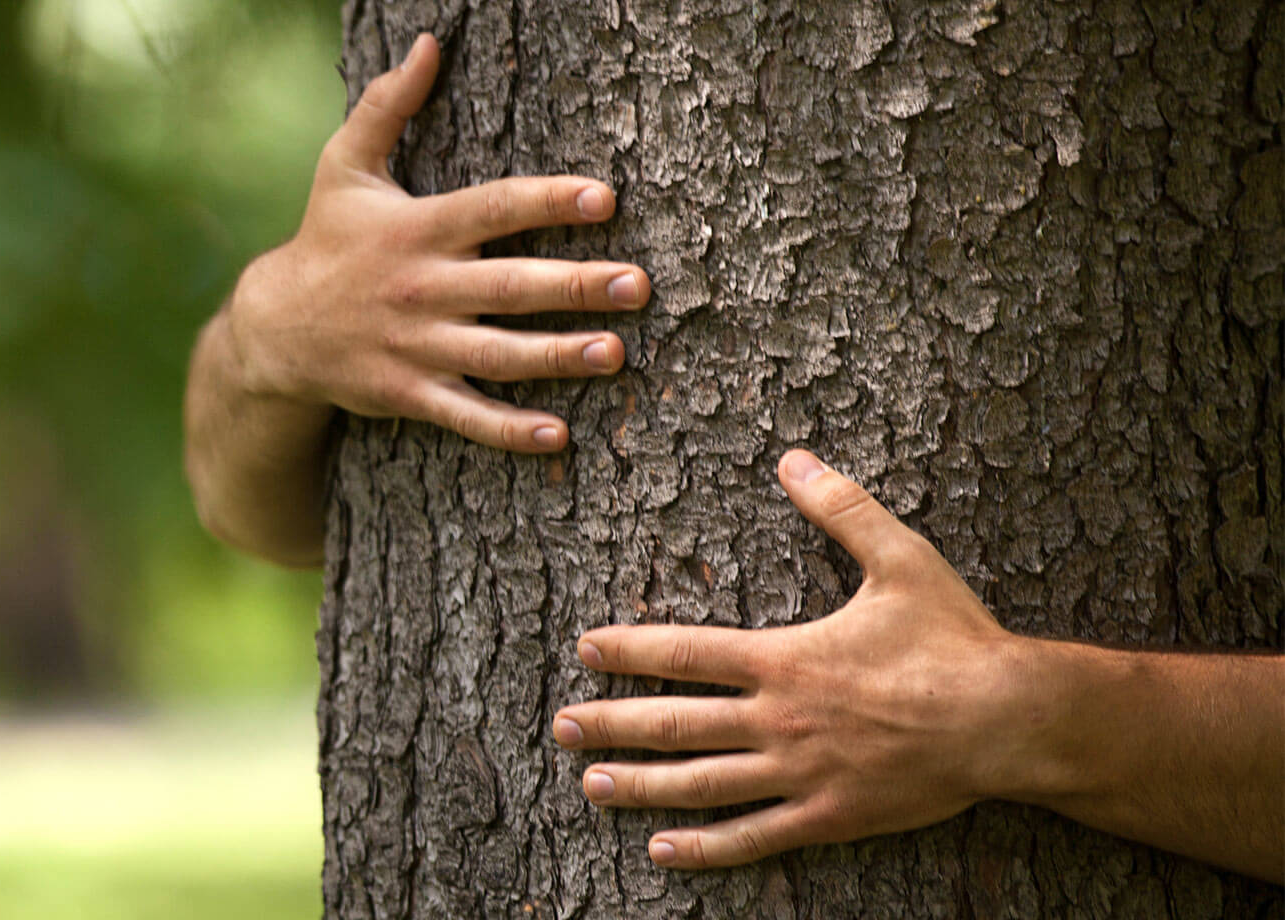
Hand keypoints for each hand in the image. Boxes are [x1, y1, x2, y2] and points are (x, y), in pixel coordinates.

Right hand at [224, 32, 649, 453]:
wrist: (274, 329)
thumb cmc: (326, 239)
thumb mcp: (343, 167)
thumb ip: (385, 106)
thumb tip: (427, 44)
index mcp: (416, 229)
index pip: (492, 209)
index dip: (548, 201)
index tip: (605, 197)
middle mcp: (421, 288)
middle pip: (510, 286)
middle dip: (576, 286)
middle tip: (638, 285)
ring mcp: (416, 345)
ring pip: (498, 354)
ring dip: (559, 356)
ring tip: (616, 354)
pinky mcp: (409, 392)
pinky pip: (465, 415)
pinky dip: (509, 430)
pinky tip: (559, 435)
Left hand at [552, 449, 1033, 868]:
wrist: (1010, 721)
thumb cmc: (956, 639)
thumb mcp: (901, 559)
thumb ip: (841, 508)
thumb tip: (793, 458)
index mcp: (785, 658)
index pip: (685, 652)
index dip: (629, 651)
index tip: (584, 651)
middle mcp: (780, 719)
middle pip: (676, 723)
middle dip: (612, 724)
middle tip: (561, 727)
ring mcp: (801, 773)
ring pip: (701, 784)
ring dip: (640, 785)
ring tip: (592, 785)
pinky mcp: (830, 817)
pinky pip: (755, 836)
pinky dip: (706, 847)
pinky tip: (663, 851)